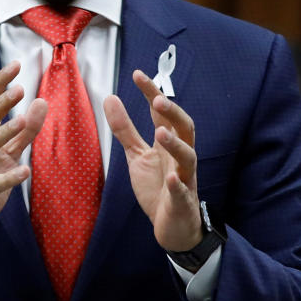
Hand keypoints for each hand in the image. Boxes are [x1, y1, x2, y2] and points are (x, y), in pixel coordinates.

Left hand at [103, 69, 201, 252]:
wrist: (172, 227)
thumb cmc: (158, 187)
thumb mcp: (137, 155)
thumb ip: (125, 129)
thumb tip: (111, 97)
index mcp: (169, 144)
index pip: (163, 113)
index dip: (152, 93)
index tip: (137, 74)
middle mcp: (180, 157)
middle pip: (185, 128)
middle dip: (173, 113)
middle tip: (157, 99)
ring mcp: (184, 179)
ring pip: (188, 157)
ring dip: (175, 144)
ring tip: (160, 133)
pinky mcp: (182, 202)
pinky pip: (182, 192)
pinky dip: (178, 186)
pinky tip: (171, 180)